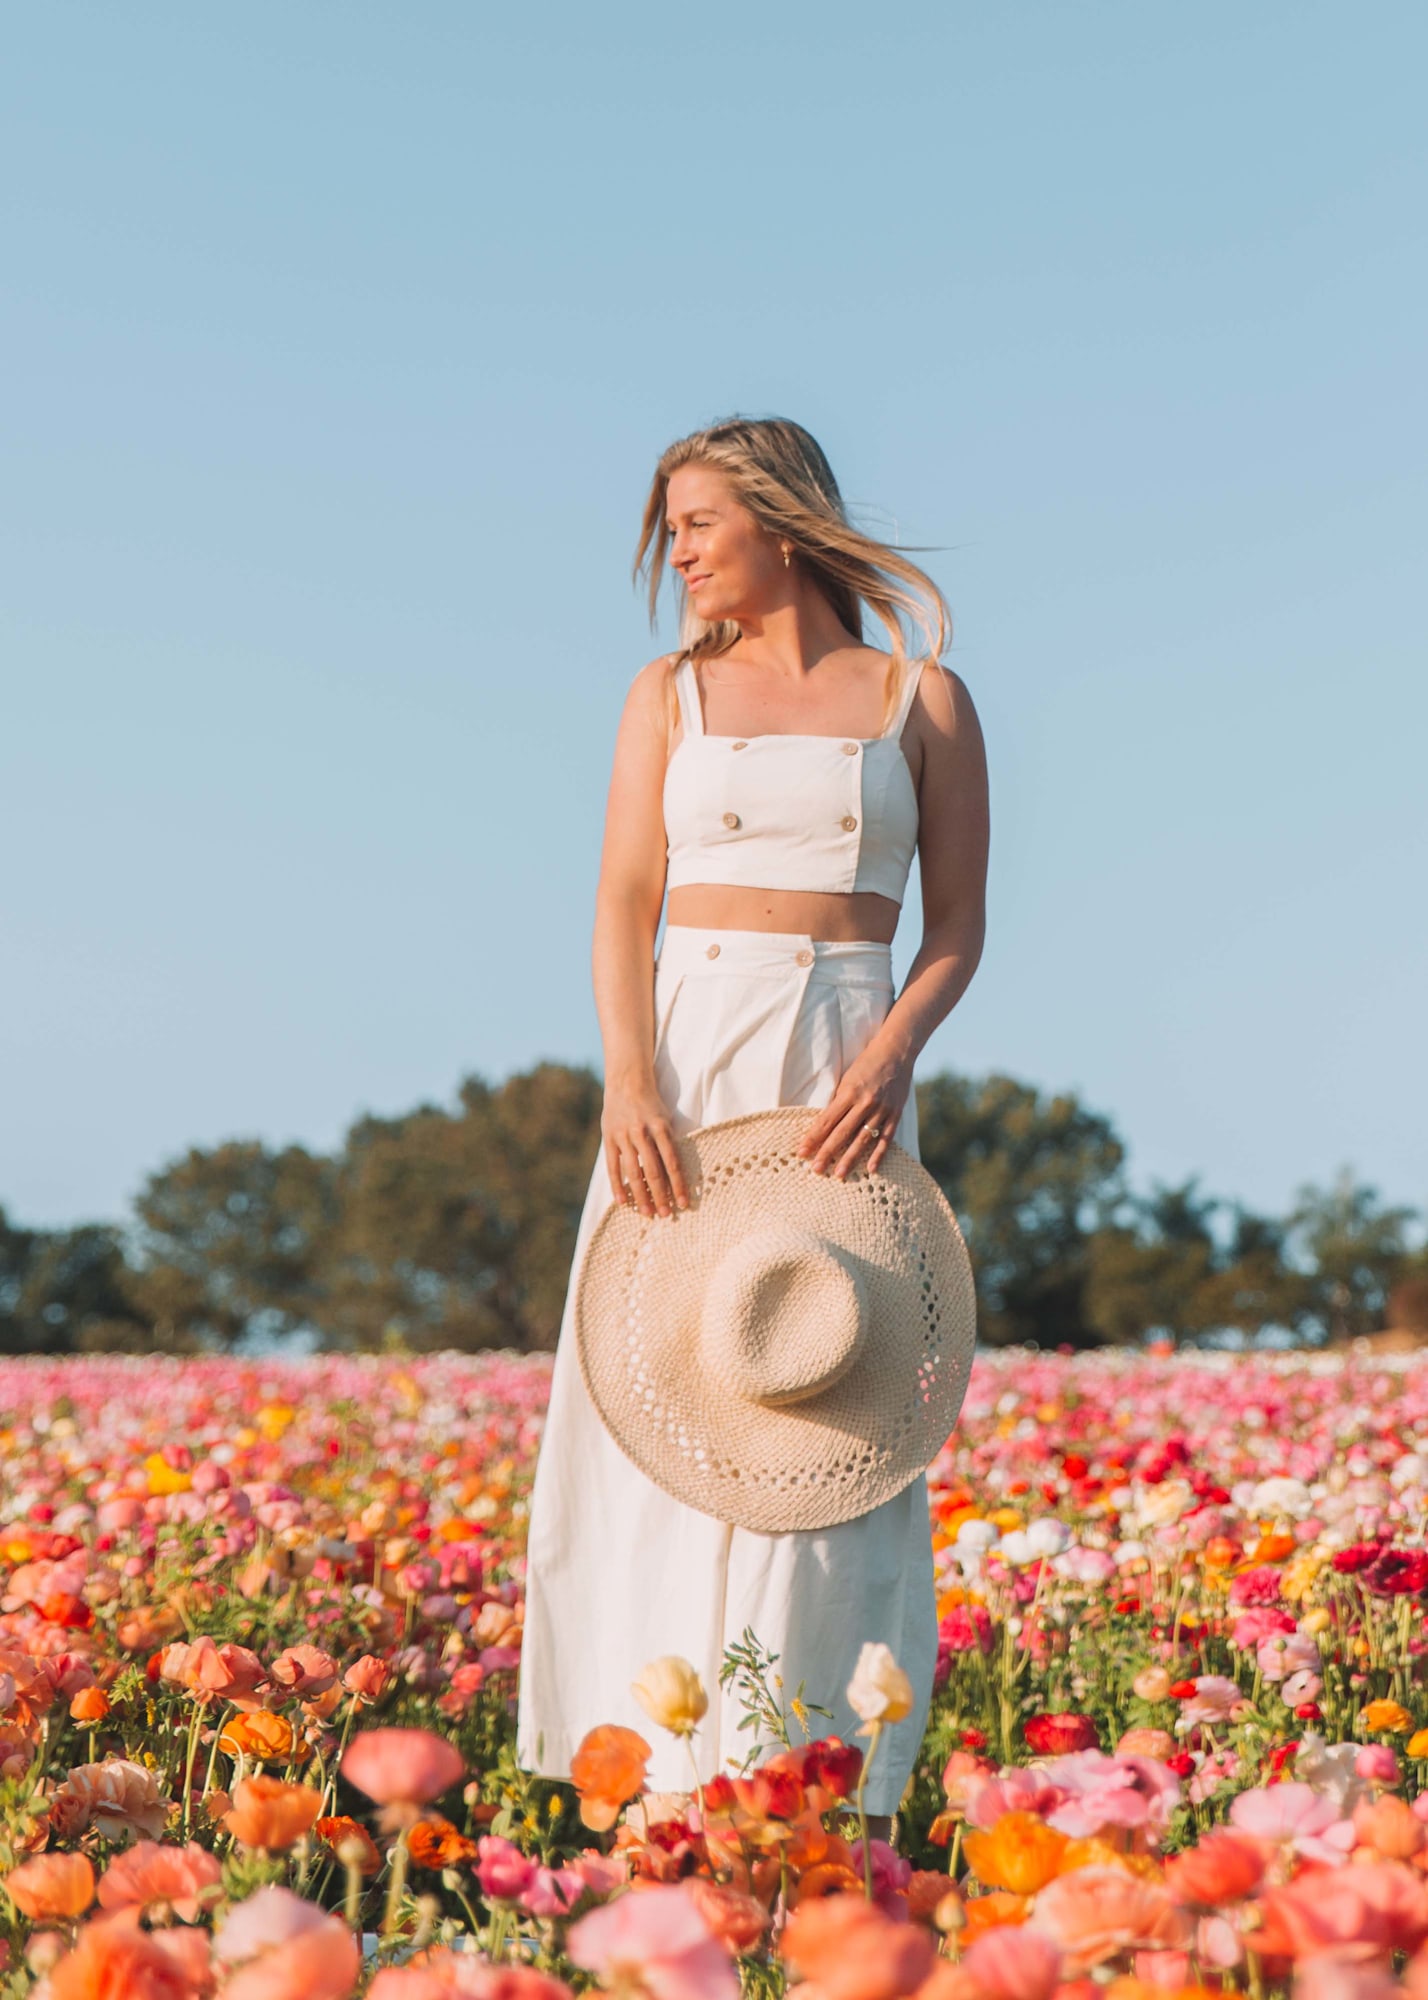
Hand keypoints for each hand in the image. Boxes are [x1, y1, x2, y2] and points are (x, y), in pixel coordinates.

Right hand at [602, 1081, 690, 1219]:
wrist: (626, 1082)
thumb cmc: (651, 1104)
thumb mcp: (665, 1118)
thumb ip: (668, 1142)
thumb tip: (676, 1173)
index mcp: (661, 1128)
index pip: (672, 1163)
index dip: (678, 1185)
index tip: (683, 1204)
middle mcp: (642, 1133)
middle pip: (653, 1171)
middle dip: (660, 1196)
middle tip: (666, 1215)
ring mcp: (624, 1136)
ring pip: (633, 1172)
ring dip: (641, 1195)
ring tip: (647, 1213)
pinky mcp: (609, 1139)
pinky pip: (613, 1167)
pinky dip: (617, 1185)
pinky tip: (622, 1202)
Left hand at [795, 1045, 913, 1179]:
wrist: (896, 1053)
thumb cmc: (865, 1064)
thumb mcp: (846, 1079)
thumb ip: (838, 1101)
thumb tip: (823, 1126)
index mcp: (849, 1092)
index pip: (827, 1120)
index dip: (813, 1137)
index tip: (802, 1152)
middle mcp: (865, 1102)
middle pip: (842, 1132)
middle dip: (827, 1152)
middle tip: (816, 1169)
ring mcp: (882, 1110)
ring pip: (863, 1139)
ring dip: (850, 1158)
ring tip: (839, 1174)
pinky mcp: (895, 1114)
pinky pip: (886, 1139)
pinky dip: (879, 1155)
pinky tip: (871, 1169)